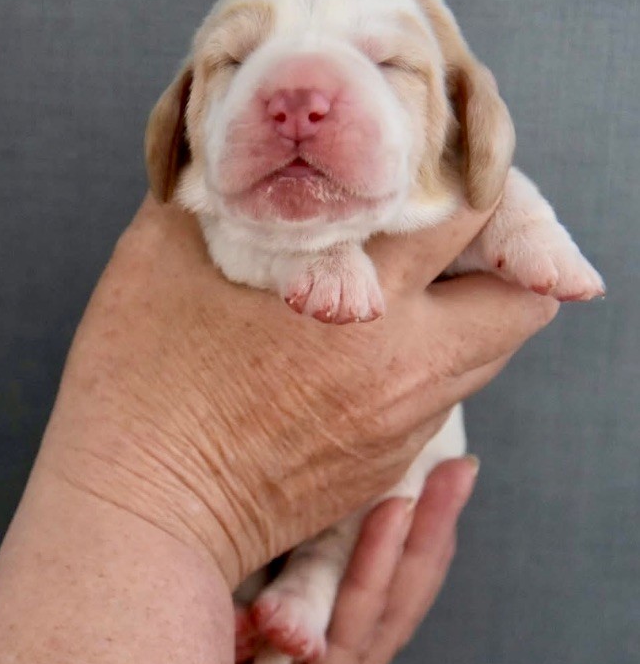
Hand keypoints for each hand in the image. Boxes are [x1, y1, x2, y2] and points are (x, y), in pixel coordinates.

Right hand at [40, 196, 555, 587]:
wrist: (142, 517)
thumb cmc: (142, 386)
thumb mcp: (161, 255)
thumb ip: (217, 187)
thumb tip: (238, 145)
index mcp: (364, 305)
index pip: (471, 219)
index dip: (464, 178)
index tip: (433, 165)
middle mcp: (407, 371)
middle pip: (522, 304)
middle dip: (499, 259)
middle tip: (442, 233)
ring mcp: (401, 427)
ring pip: (489, 358)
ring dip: (466, 313)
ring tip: (405, 287)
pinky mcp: (384, 466)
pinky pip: (442, 402)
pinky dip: (428, 363)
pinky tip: (365, 350)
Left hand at [233, 457, 477, 663]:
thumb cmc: (159, 582)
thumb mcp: (241, 545)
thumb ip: (290, 532)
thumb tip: (337, 460)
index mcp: (300, 625)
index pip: (373, 575)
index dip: (414, 526)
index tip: (441, 468)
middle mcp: (306, 660)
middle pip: (391, 594)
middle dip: (431, 529)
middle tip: (460, 468)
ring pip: (381, 614)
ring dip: (416, 545)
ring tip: (442, 482)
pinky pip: (346, 634)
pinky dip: (372, 571)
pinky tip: (390, 515)